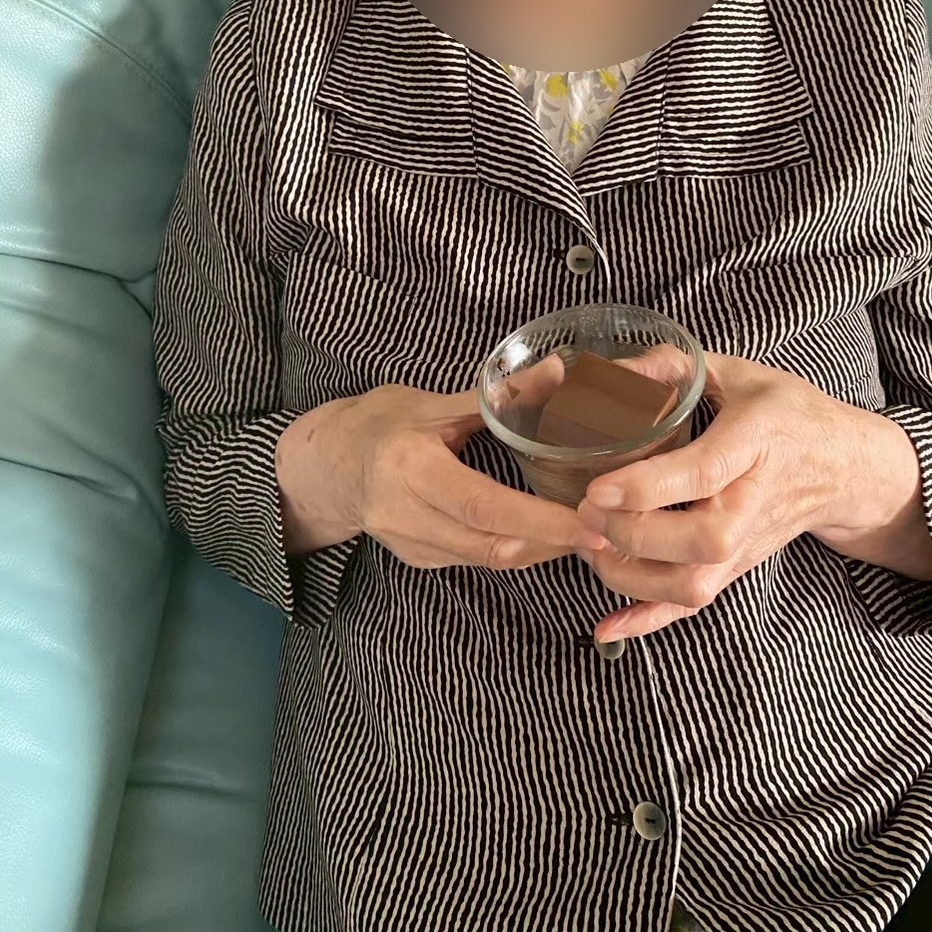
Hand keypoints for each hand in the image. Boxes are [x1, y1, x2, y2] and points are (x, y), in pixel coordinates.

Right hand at [276, 382, 603, 568]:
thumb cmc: (378, 424)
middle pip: (494, 543)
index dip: (542, 521)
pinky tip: (549, 534)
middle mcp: (406, 515)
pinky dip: (518, 549)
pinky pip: (477, 559)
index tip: (591, 523)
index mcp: (410, 468)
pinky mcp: (419, 560)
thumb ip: (496, 396)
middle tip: (607, 531)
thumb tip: (559, 371)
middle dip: (555, 542)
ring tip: (589, 532)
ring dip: (542, 549)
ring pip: (490, 558)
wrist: (324, 465)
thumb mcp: (431, 403)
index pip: (485, 505)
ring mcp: (411, 544)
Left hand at [576, 352, 931, 642]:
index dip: (646, 486)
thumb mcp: (740, 373)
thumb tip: (612, 370)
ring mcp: (745, 544)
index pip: (702, 474)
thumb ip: (674, 366)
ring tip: (592, 546)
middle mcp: (752, 503)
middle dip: (634, 535)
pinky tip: (607, 626)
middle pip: (699, 541)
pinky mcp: (736, 568)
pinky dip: (648, 622)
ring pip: (693, 585)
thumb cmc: (789, 415)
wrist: (845, 467)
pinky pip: (692, 606)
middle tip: (588, 512)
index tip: (598, 487)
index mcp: (754, 443)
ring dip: (632, 577)